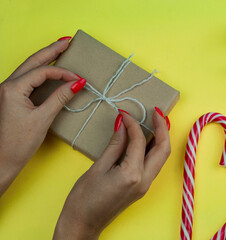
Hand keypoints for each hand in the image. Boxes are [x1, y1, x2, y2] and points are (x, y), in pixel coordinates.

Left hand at [0, 37, 85, 195]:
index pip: (42, 71)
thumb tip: (77, 83)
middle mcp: (7, 86)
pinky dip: (41, 72)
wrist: (1, 161)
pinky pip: (27, 79)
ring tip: (60, 50)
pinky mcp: (12, 98)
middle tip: (67, 41)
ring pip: (29, 68)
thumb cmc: (18, 143)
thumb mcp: (43, 119)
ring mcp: (8, 91)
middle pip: (33, 61)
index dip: (63, 72)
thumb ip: (60, 97)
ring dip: (45, 59)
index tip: (79, 79)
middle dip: (51, 51)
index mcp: (12, 89)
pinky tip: (49, 70)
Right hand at [53, 109, 170, 239]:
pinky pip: (153, 164)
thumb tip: (122, 124)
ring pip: (162, 157)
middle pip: (163, 149)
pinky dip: (153, 149)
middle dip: (163, 128)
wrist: (83, 225)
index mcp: (132, 175)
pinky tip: (147, 138)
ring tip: (156, 122)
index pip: (139, 141)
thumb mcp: (98, 167)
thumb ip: (115, 144)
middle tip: (157, 112)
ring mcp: (145, 185)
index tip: (125, 113)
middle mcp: (144, 180)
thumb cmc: (84, 199)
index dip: (133, 124)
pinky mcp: (142, 187)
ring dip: (161, 138)